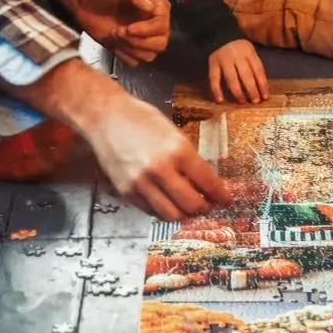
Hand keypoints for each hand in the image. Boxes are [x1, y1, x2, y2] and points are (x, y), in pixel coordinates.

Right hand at [30, 62, 231, 221]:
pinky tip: (168, 202)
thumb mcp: (172, 131)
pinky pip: (152, 212)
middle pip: (192, 204)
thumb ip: (187, 157)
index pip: (207, 181)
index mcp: (177, 149)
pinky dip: (164, 211)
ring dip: (185, 214)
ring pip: (172, 215)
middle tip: (208, 204)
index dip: (221, 194)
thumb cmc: (140, 118)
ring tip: (189, 207)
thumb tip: (205, 181)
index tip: (226, 199)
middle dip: (205, 207)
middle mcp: (160, 169)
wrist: (105, 117)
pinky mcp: (127, 192)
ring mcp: (141, 183)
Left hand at [71, 0, 169, 64]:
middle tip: (120, 32)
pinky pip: (136, 61)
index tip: (129, 28)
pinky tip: (114, 42)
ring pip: (150, 54)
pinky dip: (125, 55)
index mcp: (154, 5)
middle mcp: (152, 22)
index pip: (163, 22)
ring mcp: (142, 37)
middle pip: (161, 42)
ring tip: (115, 34)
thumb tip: (150, 7)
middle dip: (139, 41)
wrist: (84, 1)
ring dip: (131, 47)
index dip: (149, 29)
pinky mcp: (130, 49)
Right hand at [208, 38, 269, 104]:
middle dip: (252, 90)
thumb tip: (261, 89)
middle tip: (255, 101)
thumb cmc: (239, 49)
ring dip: (238, 92)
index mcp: (248, 51)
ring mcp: (224, 58)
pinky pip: (214, 79)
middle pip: (246, 74)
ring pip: (231, 78)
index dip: (262, 84)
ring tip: (242, 102)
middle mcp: (236, 54)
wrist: (220, 36)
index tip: (265, 97)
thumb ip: (254, 67)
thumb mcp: (250, 52)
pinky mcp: (212, 62)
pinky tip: (221, 100)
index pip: (258, 70)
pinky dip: (217, 90)